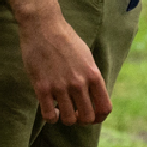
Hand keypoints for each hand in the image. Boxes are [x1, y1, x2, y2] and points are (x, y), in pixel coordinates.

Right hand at [17, 4, 110, 126]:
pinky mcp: (42, 87)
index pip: (105, 108)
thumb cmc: (65, 38)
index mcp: (93, 75)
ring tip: (62, 111)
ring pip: (68, 120)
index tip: (92, 114)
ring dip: (66, 119)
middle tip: (75, 113)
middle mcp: (79, 83)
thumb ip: (91, 76)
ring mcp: (60, 86)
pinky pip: (49, 115)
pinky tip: (51, 110)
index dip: (100, 116)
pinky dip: (51, 118)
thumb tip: (94, 94)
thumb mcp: (86, 56)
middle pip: (88, 118)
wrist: (43, 26)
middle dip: (82, 120)